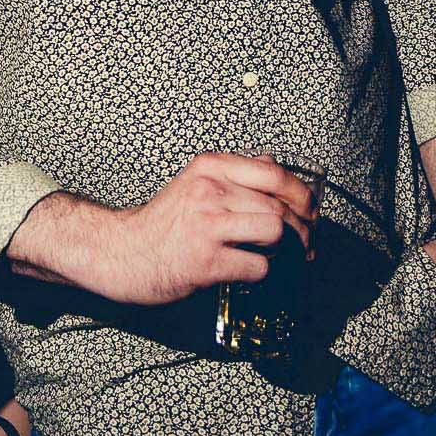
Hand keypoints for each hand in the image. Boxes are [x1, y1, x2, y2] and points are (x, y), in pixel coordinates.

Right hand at [100, 152, 317, 305]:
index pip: (273, 172)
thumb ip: (234, 171)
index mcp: (209, 167)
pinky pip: (258, 266)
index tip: (311, 210)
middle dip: (302, 230)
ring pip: (275, 232)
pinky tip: (248, 269)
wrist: (124, 252)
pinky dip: (261, 272)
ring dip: (284, 250)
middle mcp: (209, 190)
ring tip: (274, 255)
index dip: (301, 193)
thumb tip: (274, 163)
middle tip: (305, 244)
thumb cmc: (164, 222)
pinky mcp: (206, 261)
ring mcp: (207, 225)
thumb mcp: (195, 182)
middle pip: (279, 206)